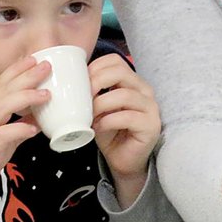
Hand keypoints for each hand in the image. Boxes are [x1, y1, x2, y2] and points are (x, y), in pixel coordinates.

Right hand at [0, 56, 46, 212]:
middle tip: (45, 67)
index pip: (1, 82)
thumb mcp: (0, 133)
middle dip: (26, 77)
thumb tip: (39, 115)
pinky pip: (4, 135)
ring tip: (46, 94)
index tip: (34, 59)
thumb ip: (18, 122)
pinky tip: (34, 128)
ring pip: (3, 106)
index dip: (17, 69)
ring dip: (26, 98)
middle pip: (4, 90)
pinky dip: (20, 129)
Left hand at [89, 53, 159, 207]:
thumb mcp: (98, 107)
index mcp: (132, 81)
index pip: (115, 61)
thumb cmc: (110, 131)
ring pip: (124, 95)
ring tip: (89, 116)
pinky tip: (98, 128)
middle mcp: (145, 90)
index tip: (79, 83)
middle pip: (121, 72)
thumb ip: (92, 93)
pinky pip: (127, 117)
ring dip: (100, 104)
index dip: (95, 68)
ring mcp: (150, 107)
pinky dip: (108, 121)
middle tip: (82, 97)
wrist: (123, 160)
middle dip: (96, 82)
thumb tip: (70, 83)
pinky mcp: (150, 126)